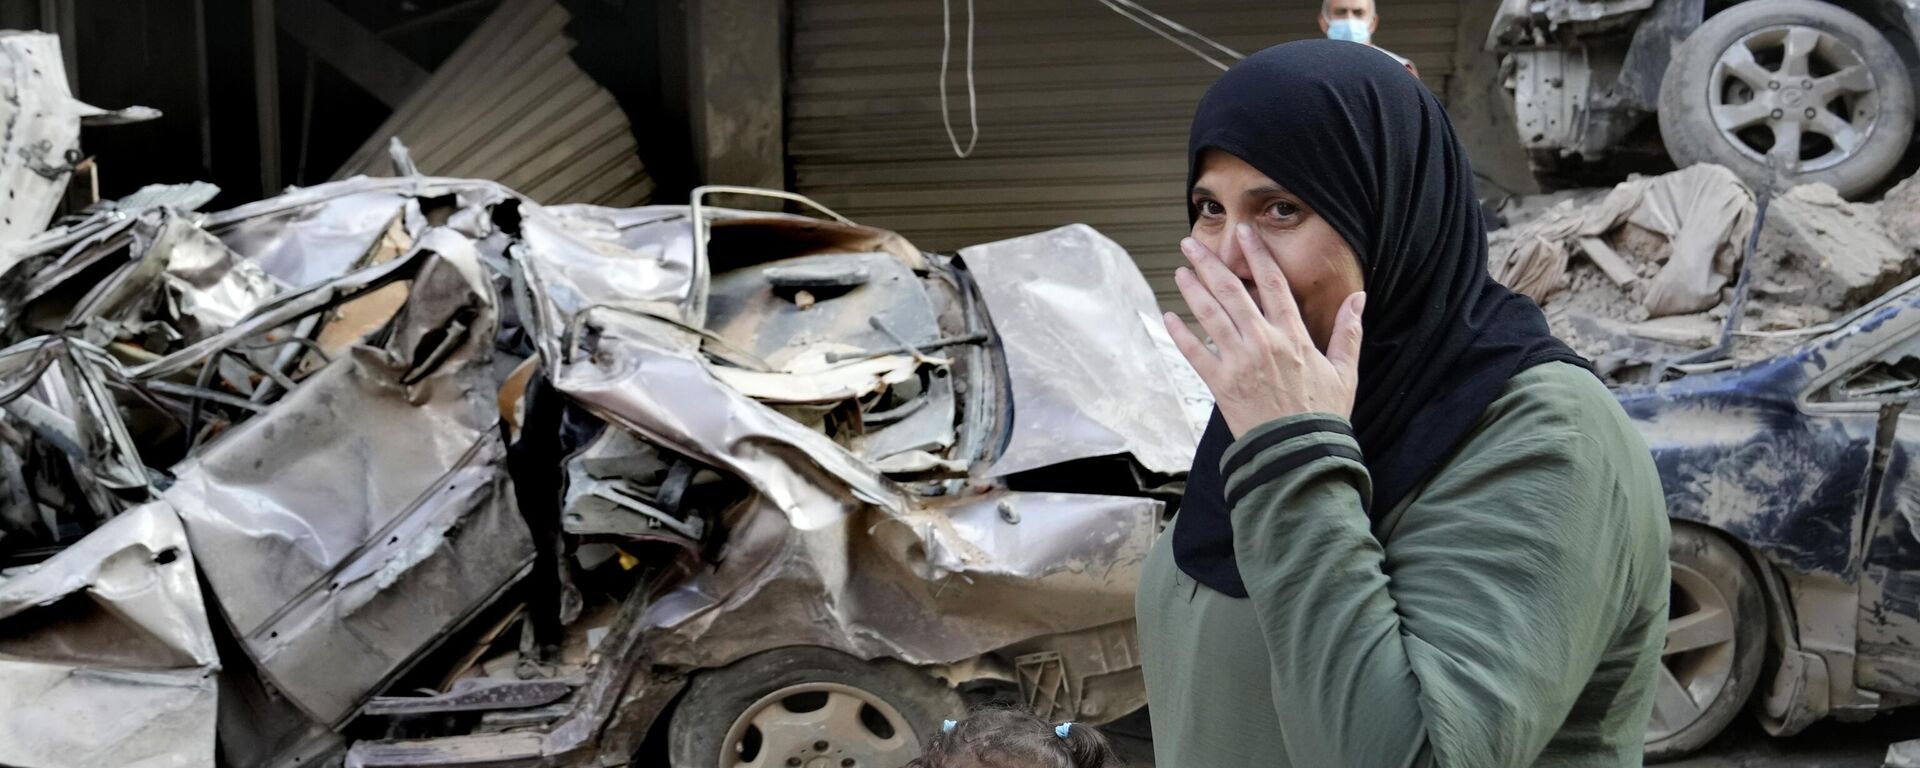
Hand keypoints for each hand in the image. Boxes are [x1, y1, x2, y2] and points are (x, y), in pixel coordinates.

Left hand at [1164, 225, 1364, 437]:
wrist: (1299, 453)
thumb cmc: (1323, 414)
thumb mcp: (1345, 371)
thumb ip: (1349, 332)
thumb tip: (1360, 297)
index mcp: (1293, 336)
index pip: (1273, 284)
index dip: (1257, 255)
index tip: (1244, 234)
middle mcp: (1263, 342)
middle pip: (1232, 292)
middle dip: (1210, 264)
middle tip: (1192, 244)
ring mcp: (1239, 362)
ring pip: (1211, 316)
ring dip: (1193, 290)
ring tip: (1181, 270)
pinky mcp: (1220, 384)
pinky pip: (1195, 354)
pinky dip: (1180, 335)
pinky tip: (1169, 316)